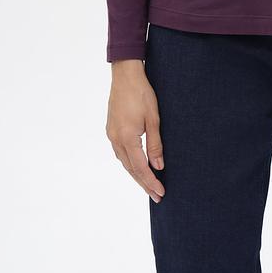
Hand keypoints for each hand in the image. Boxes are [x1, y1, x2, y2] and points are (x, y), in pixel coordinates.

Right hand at [106, 61, 165, 202]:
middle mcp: (116, 139)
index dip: (150, 182)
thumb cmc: (142, 94)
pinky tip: (136, 165)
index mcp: (127, 138)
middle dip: (144, 183)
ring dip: (136, 174)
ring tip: (148, 185)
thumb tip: (158, 167)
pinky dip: (130, 162)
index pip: (140, 168)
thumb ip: (155, 145)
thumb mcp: (153, 119)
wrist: (125, 76)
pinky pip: (120, 152)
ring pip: (124, 162)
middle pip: (130, 168)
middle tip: (156, 196)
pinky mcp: (111, 129)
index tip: (160, 193)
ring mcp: (111, 134)